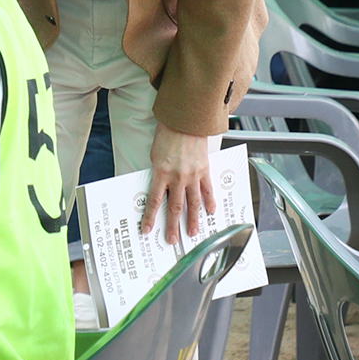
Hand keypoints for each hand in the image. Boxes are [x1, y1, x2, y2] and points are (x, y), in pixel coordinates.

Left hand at [142, 124, 216, 244]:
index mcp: (161, 173)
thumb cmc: (168, 133)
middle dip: (173, 225)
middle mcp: (177, 177)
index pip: (154, 201)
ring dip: (193, 220)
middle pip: (174, 207)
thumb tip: (158, 188)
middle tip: (172, 239)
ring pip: (193, 203)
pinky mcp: (204, 170)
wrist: (186, 120)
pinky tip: (211, 211)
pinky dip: (210, 201)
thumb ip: (158, 172)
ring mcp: (193, 175)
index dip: (150, 217)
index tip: (147, 229)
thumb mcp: (155, 154)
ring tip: (193, 232)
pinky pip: (207, 190)